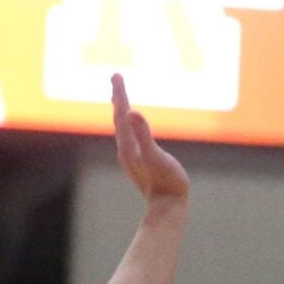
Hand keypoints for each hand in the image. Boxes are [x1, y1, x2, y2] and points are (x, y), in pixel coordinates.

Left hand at [111, 74, 188, 204]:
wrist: (167, 207)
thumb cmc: (166, 183)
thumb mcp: (155, 156)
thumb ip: (143, 135)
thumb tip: (131, 113)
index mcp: (128, 145)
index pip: (122, 114)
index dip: (119, 93)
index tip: (116, 75)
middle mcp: (126, 149)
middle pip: (119, 118)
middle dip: (118, 98)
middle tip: (116, 78)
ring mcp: (131, 157)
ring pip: (122, 128)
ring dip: (121, 110)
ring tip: (120, 99)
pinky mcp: (138, 162)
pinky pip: (130, 137)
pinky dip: (128, 125)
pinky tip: (131, 128)